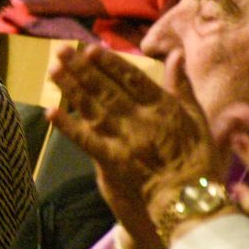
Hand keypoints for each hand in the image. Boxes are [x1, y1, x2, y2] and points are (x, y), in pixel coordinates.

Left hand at [47, 44, 221, 248]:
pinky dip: (69, 127)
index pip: (132, 78)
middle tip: (60, 51)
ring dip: (72, 89)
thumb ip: (183, 86)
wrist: (193, 199)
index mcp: (162, 107)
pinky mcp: (113, 161)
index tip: (90, 49)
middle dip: (82, 69)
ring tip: (53, 71)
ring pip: (94, 109)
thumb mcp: (197, 118)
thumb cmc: (198, 158)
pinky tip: (51, 113)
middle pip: (107, 89)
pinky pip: (87, 141)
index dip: (110, 63)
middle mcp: (141, 119)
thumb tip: (177, 54)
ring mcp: (125, 140)